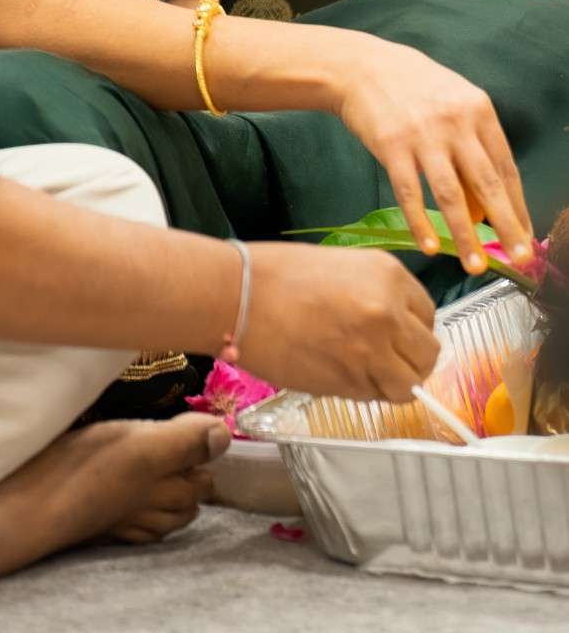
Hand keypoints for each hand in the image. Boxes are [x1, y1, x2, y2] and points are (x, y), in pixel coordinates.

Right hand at [241, 243, 438, 402]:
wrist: (236, 296)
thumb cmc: (275, 275)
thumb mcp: (340, 268)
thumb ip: (374, 294)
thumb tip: (393, 324)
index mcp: (388, 275)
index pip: (428, 315)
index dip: (412, 329)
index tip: (396, 334)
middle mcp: (389, 313)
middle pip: (427, 354)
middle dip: (409, 360)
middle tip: (384, 359)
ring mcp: (371, 351)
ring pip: (408, 385)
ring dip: (392, 383)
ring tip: (364, 372)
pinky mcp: (349, 383)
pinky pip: (374, 397)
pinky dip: (365, 393)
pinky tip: (339, 374)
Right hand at [330, 35, 532, 273]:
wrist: (361, 66)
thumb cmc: (412, 87)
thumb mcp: (452, 102)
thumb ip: (471, 146)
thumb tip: (483, 206)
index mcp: (478, 110)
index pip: (506, 168)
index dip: (518, 206)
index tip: (525, 236)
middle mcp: (455, 122)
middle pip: (487, 184)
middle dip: (507, 226)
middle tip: (519, 258)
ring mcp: (422, 135)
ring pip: (451, 195)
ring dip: (465, 236)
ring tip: (475, 266)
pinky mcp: (391, 146)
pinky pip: (410, 193)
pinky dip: (421, 222)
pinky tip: (429, 246)